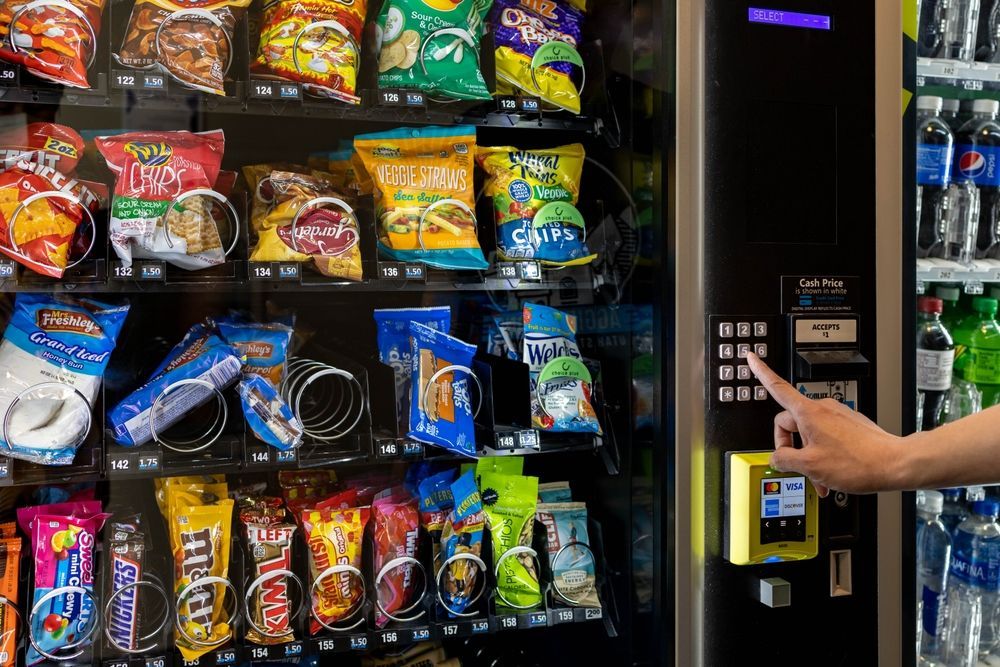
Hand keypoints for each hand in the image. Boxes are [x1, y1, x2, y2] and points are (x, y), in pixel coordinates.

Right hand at [746, 352, 905, 495]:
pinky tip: (833, 471)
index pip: (777, 386)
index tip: (752, 358)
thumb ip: (785, 459)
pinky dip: (825, 454)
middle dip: (791, 446)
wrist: (894, 464)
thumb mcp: (810, 466)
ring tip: (821, 477)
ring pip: (811, 433)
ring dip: (810, 455)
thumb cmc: (858, 462)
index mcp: (808, 413)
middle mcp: (823, 409)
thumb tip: (776, 458)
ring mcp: (838, 416)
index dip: (761, 372)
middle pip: (791, 422)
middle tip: (798, 467)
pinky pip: (827, 437)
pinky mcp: (851, 425)